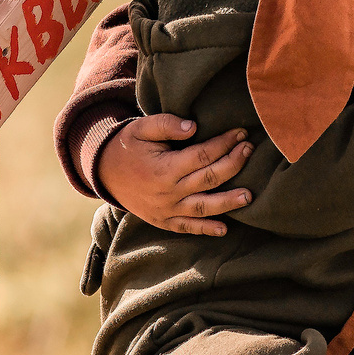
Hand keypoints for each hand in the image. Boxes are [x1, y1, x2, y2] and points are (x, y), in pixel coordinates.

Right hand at [98, 114, 252, 235]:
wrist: (103, 172)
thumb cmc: (127, 146)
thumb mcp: (141, 128)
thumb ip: (166, 124)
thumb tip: (193, 127)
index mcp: (164, 168)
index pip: (203, 155)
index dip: (225, 144)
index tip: (241, 133)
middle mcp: (168, 192)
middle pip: (209, 179)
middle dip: (233, 164)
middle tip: (250, 150)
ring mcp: (166, 210)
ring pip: (203, 208)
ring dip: (228, 202)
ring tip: (248, 196)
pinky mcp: (163, 221)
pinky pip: (187, 228)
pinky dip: (205, 230)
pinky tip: (224, 229)